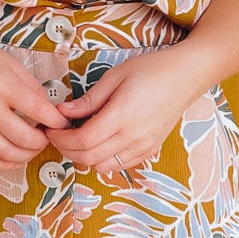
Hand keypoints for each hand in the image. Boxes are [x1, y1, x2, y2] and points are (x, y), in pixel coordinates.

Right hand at [0, 22, 69, 170]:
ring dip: (26, 155)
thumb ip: (32, 89)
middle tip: (47, 137)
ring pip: (6, 153)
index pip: (39, 111)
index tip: (62, 124)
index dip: (57, 122)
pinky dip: (2, 164)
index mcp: (2, 85)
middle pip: (24, 138)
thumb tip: (50, 113)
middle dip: (43, 142)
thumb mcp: (11, 64)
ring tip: (32, 147)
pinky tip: (13, 158)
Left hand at [50, 47, 209, 177]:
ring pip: (103, 167)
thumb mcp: (115, 76)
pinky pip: (120, 166)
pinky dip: (102, 160)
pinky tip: (97, 144)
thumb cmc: (152, 70)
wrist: (186, 76)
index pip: (82, 140)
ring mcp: (143, 146)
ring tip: (76, 140)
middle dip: (66, 150)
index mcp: (122, 116)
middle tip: (58, 136)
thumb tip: (63, 112)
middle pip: (89, 158)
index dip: (61, 139)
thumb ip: (88, 99)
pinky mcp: (149, 149)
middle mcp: (133, 136)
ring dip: (83, 158)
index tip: (51, 129)